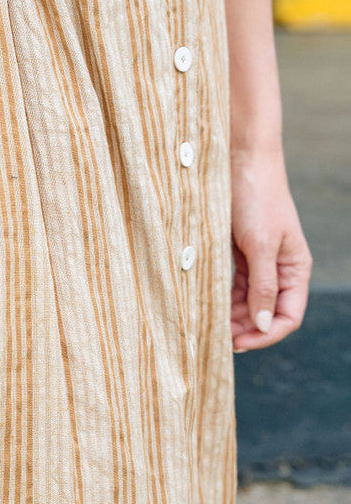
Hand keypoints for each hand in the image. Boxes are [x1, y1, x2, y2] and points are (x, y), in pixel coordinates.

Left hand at [229, 147, 312, 352]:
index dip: (267, 334)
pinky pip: (235, 285)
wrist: (240, 160)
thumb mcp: (259, 244)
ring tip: (210, 326)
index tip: (239, 343)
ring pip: (249, 301)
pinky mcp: (240, 252)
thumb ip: (263, 285)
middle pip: (267, 312)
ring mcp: (260, 260)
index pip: (288, 316)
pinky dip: (224, 298)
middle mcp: (280, 268)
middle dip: (246, 328)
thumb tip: (264, 324)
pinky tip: (208, 306)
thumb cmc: (256, 198)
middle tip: (217, 339)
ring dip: (233, 316)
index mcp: (295, 269)